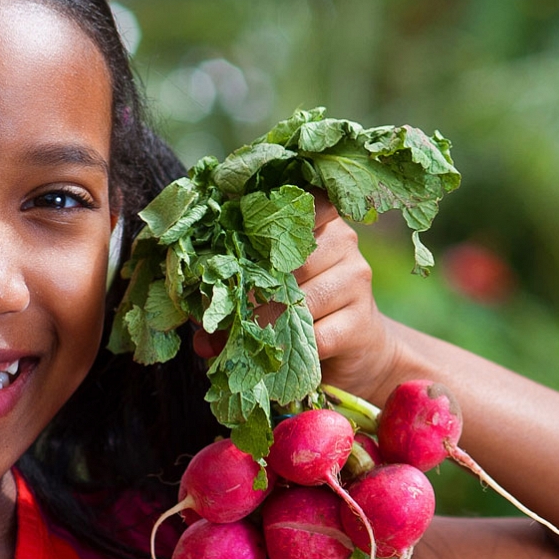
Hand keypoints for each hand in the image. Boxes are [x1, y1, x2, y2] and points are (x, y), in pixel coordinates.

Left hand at [192, 193, 405, 405]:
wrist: (358, 350)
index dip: (260, 223)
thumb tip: (198, 332)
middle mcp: (343, 242)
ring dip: (265, 322)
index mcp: (319, 222)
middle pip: (287, 256)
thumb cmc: (304, 309)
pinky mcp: (359, 322)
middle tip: (230, 307)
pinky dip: (286, 348)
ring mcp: (355, 279)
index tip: (238, 246)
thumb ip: (237, 295)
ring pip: (298, 299)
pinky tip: (274, 354)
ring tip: (247, 336)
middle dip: (252, 286)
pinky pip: (313, 335)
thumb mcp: (273, 292)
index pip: (293, 204)